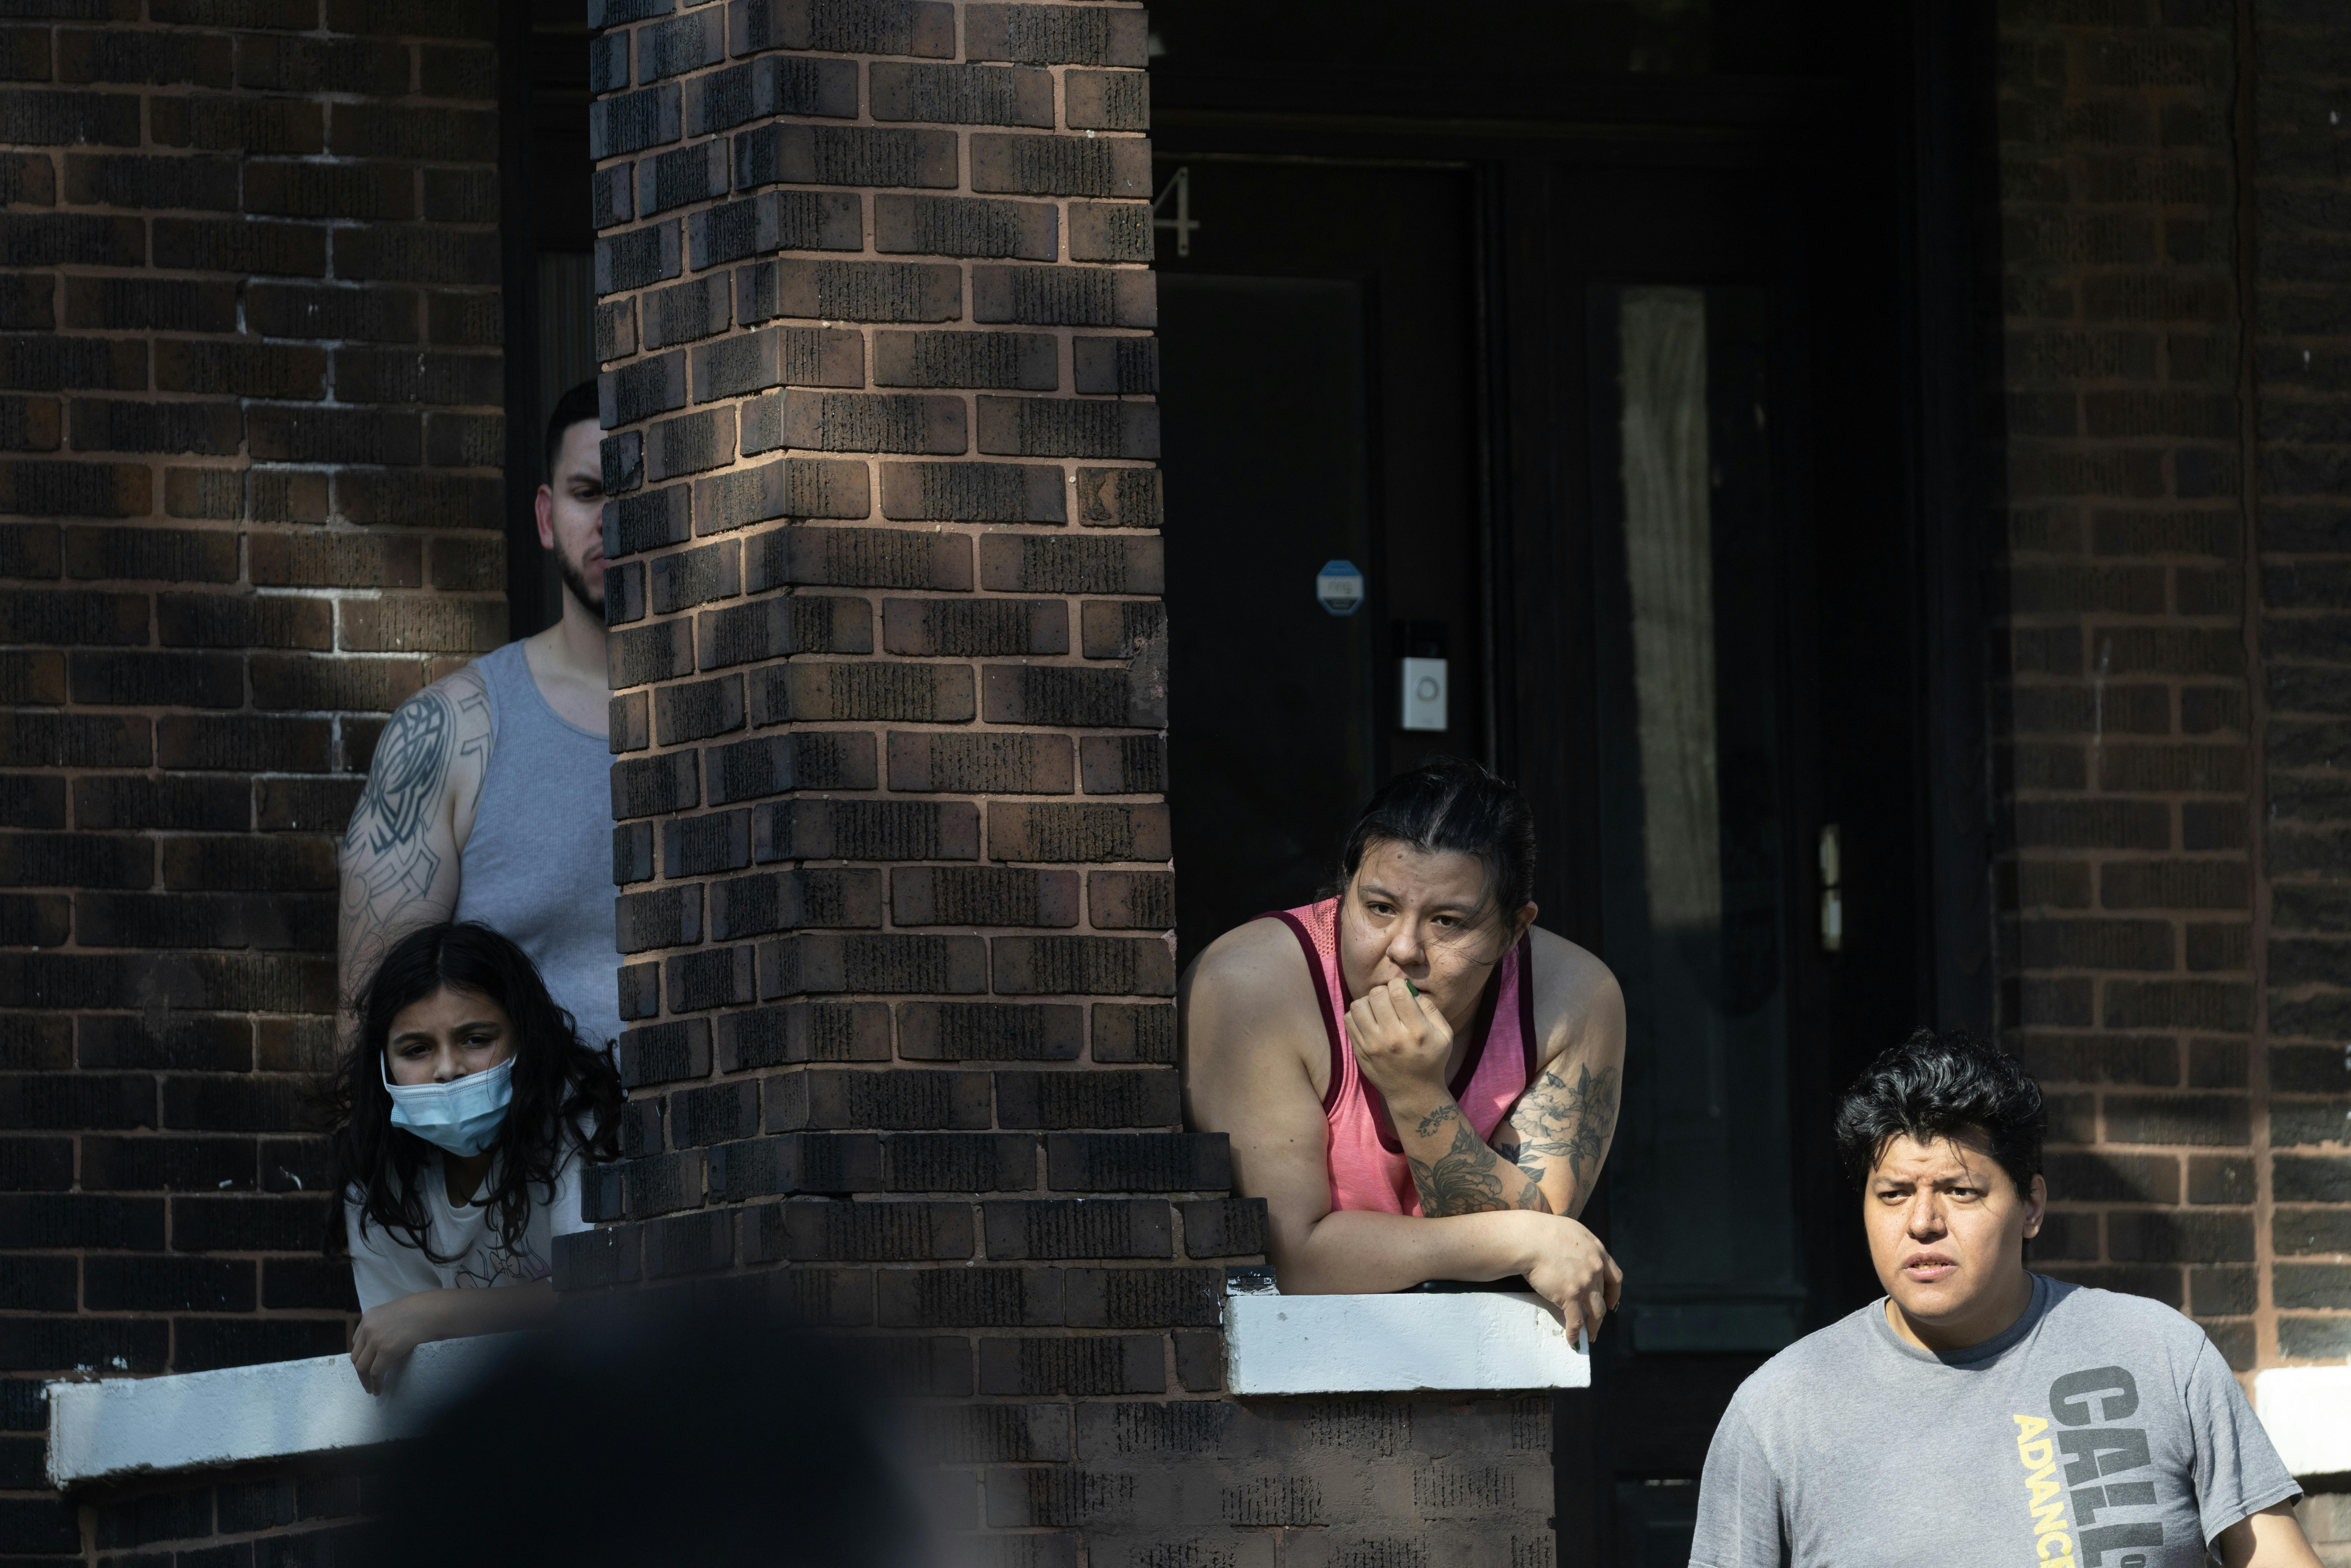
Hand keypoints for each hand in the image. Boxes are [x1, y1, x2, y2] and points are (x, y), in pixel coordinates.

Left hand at [349, 1291, 446, 1394]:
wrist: (431, 1310)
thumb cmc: (420, 1310)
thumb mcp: (394, 1312)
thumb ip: (384, 1325)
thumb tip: (386, 1340)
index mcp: (369, 1316)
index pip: (357, 1341)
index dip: (361, 1355)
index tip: (366, 1363)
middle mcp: (367, 1327)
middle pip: (356, 1355)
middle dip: (360, 1371)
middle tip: (365, 1381)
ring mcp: (375, 1339)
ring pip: (362, 1367)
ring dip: (365, 1381)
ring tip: (371, 1389)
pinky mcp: (386, 1350)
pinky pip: (376, 1373)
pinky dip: (376, 1384)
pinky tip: (379, 1390)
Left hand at [1346, 977, 1452, 1103]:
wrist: (1414, 1093)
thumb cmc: (1431, 1060)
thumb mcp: (1444, 1035)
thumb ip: (1430, 1008)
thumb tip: (1409, 990)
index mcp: (1416, 1031)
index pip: (1398, 992)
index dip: (1398, 984)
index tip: (1401, 991)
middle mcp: (1392, 1038)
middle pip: (1377, 995)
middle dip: (1384, 991)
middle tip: (1389, 1000)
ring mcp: (1373, 1046)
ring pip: (1358, 1005)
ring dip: (1368, 1002)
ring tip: (1378, 1009)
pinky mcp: (1360, 1051)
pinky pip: (1349, 1020)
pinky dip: (1357, 1014)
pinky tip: (1370, 1021)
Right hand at [1511, 1211, 1622, 1342]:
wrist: (1529, 1239)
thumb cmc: (1542, 1231)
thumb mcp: (1572, 1231)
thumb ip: (1581, 1246)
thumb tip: (1576, 1255)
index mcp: (1597, 1251)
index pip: (1614, 1277)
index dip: (1614, 1293)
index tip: (1612, 1303)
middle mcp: (1595, 1268)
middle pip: (1603, 1297)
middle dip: (1600, 1312)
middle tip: (1595, 1322)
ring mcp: (1584, 1283)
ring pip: (1596, 1313)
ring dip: (1594, 1327)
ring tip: (1590, 1336)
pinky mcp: (1569, 1296)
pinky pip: (1576, 1321)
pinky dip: (1575, 1334)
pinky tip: (1573, 1341)